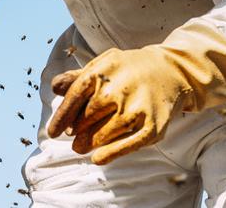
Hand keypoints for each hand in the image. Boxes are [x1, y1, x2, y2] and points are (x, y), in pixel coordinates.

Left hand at [47, 22, 225, 164]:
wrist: (172, 71)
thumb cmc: (128, 70)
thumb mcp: (104, 65)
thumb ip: (78, 77)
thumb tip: (54, 87)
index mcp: (104, 70)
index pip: (76, 95)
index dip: (61, 116)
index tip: (52, 132)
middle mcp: (121, 87)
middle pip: (89, 115)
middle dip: (77, 129)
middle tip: (71, 138)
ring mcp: (138, 106)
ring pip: (106, 132)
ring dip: (90, 142)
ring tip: (80, 147)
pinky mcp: (155, 124)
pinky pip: (130, 143)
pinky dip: (112, 153)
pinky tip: (98, 159)